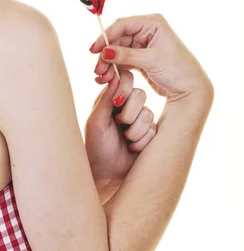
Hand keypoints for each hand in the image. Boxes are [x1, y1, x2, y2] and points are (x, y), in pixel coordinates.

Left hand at [84, 70, 156, 187]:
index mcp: (111, 99)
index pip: (125, 79)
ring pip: (149, 113)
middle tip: (119, 124)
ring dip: (135, 130)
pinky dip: (142, 140)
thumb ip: (105, 99)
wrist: (107, 174)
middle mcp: (127, 106)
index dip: (125, 87)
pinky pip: (155, 130)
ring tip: (125, 140)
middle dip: (130, 112)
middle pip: (140, 94)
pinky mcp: (151, 134)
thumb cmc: (96, 147)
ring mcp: (140, 119)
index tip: (118, 103)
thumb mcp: (96, 122)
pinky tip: (132, 148)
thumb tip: (113, 76)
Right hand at [90, 13, 213, 101]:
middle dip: (106, 54)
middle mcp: (147, 30)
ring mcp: (143, 44)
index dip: (106, 36)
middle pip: (117, 39)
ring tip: (101, 78)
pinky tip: (107, 78)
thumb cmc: (177, 70)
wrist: (190, 90)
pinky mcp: (141, 57)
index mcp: (152, 23)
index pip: (122, 25)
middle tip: (97, 70)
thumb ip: (125, 55)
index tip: (94, 50)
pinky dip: (114, 69)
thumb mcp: (150, 61)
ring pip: (118, 51)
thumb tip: (104, 52)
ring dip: (108, 64)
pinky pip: (122, 60)